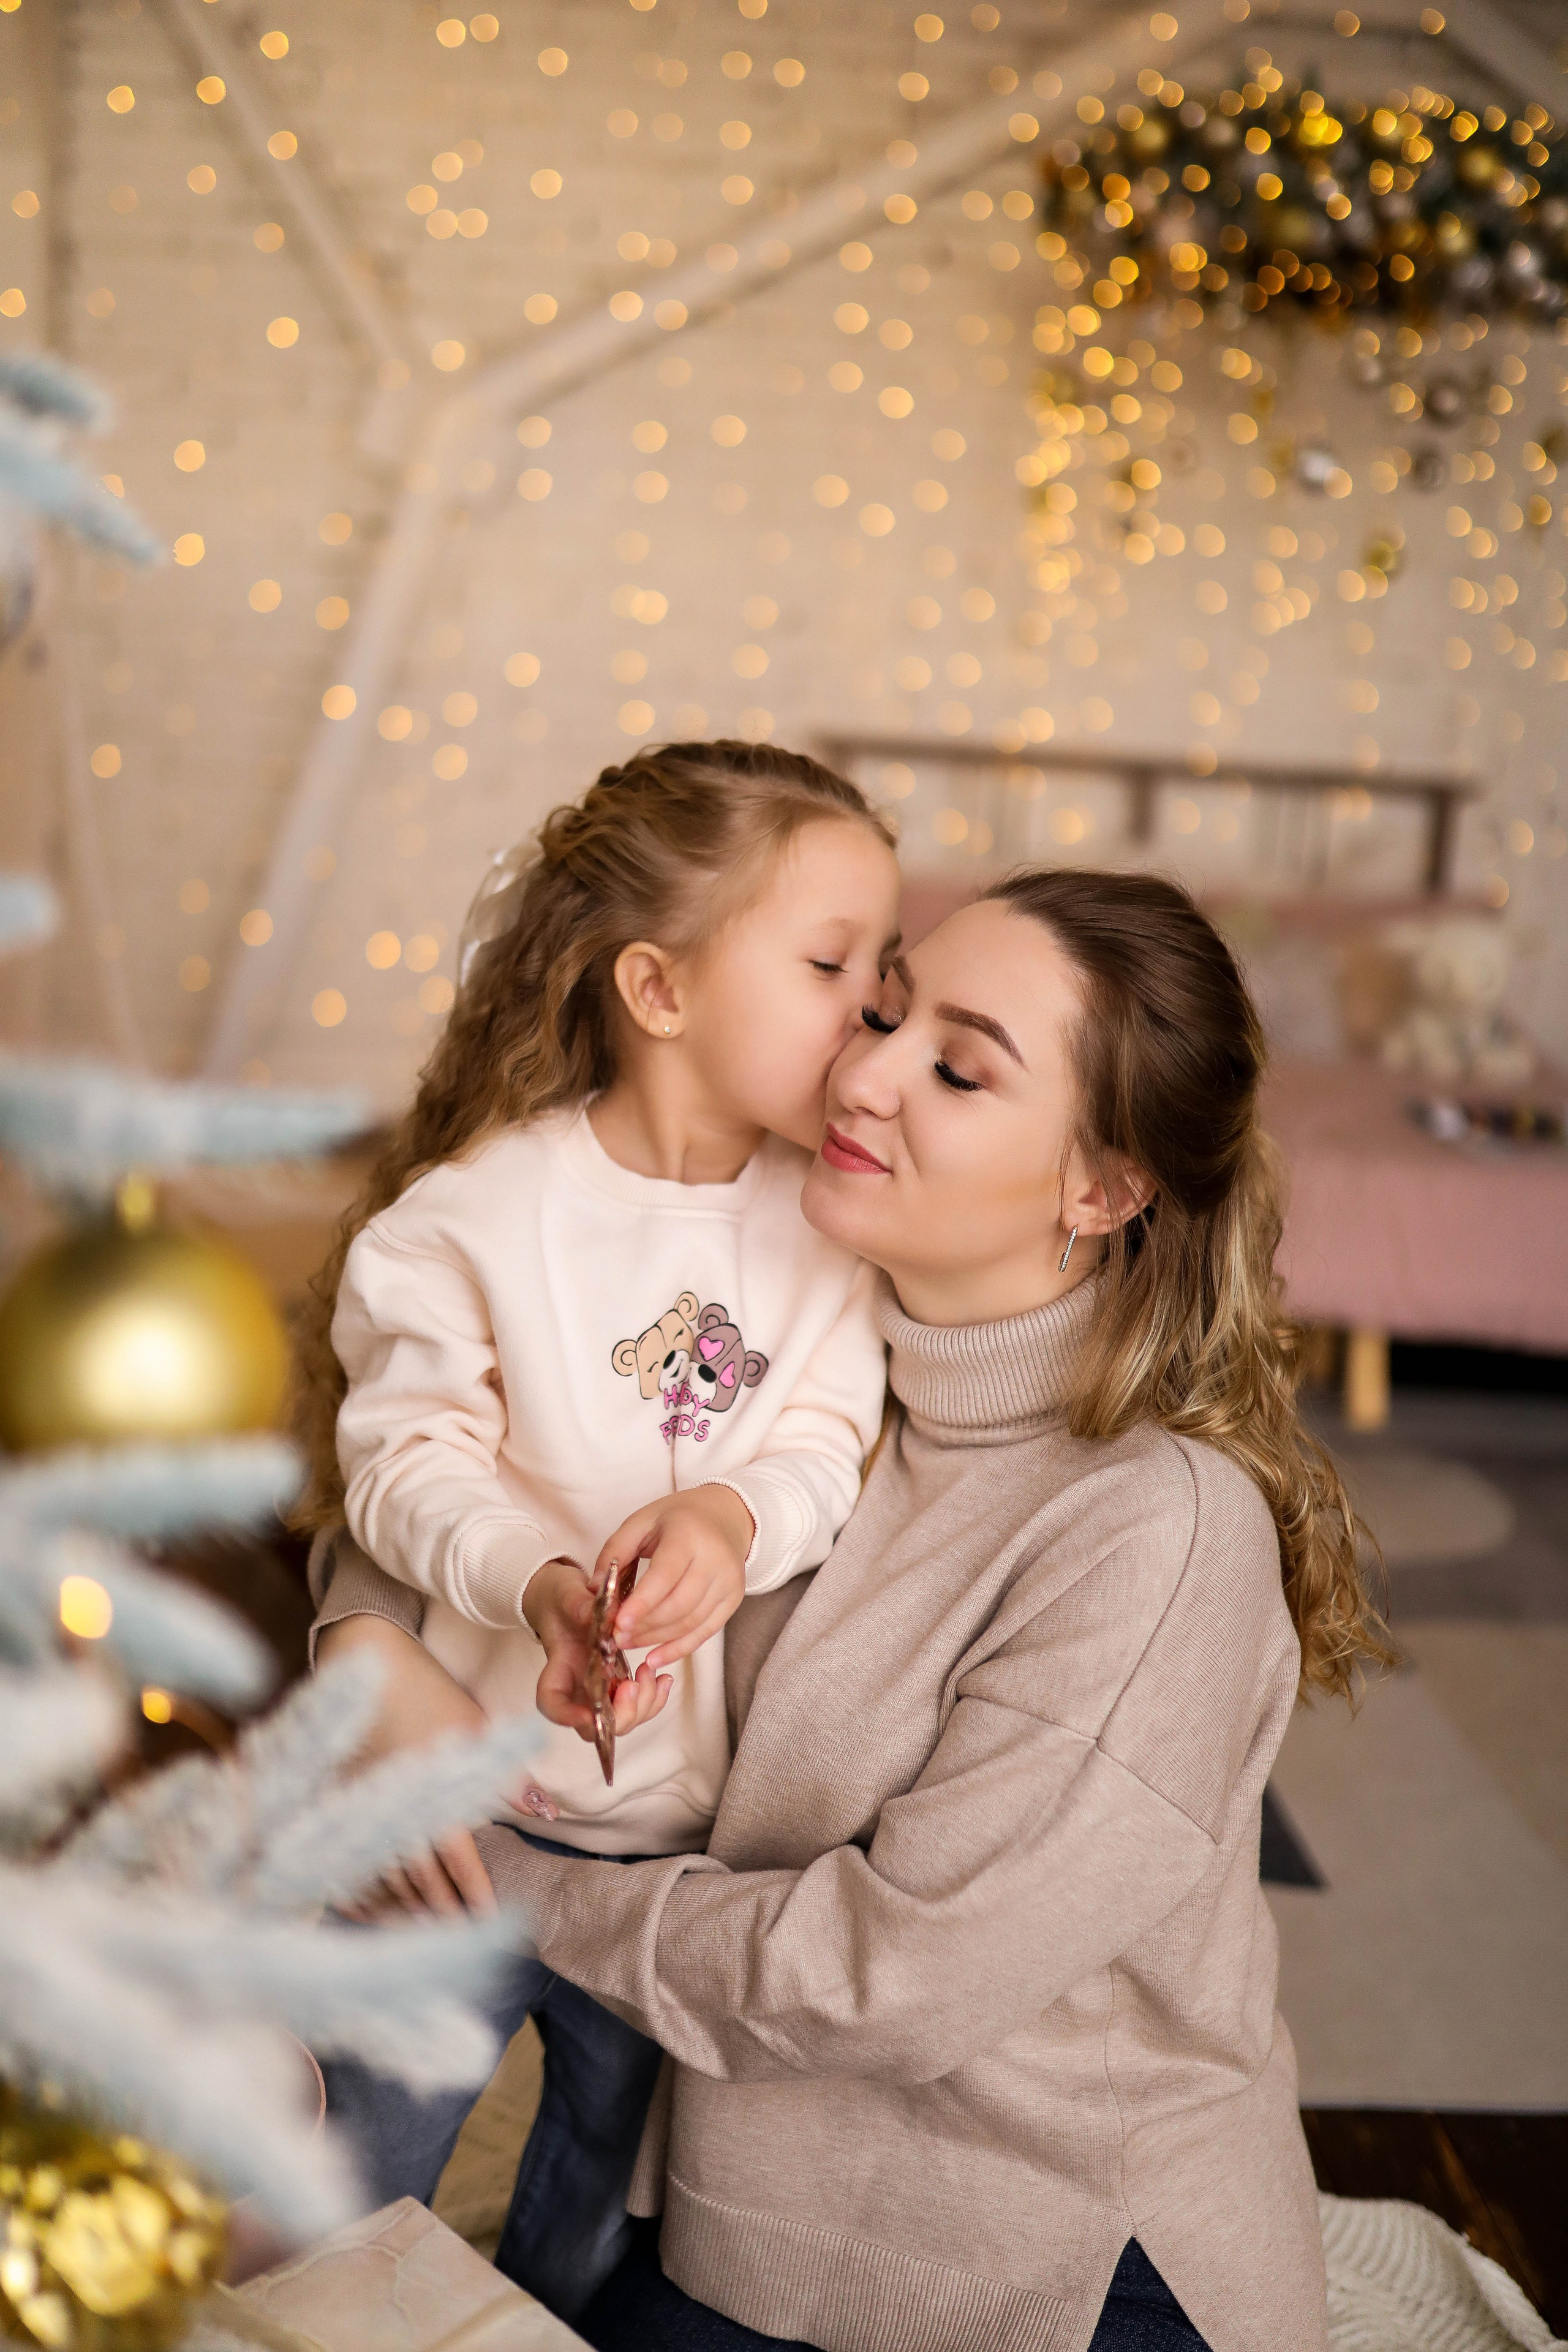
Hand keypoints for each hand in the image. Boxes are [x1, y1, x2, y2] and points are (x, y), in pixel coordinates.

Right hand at [316, 1616, 507, 1914]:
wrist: (370, 1663)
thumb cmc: (431, 1695)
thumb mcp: (476, 1732)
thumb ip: (508, 1780)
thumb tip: (549, 1813)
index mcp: (435, 1798)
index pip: (460, 1864)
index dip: (475, 1897)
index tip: (487, 1923)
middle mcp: (397, 1812)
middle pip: (421, 1880)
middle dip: (442, 1911)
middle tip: (458, 1937)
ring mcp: (361, 1810)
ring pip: (384, 1876)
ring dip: (404, 1906)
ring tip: (421, 1927)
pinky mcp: (338, 1803)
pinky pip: (346, 1860)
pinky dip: (359, 1889)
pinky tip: (367, 1909)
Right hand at [523, 1557, 671, 1745]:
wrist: (570, 1600)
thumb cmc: (562, 1600)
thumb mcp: (566, 1595)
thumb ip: (579, 1605)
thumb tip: (602, 1615)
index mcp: (557, 1670)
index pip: (553, 1704)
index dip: (569, 1717)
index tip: (591, 1713)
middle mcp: (577, 1691)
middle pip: (594, 1726)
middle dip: (620, 1714)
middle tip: (633, 1684)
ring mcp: (600, 1692)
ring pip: (621, 1721)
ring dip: (642, 1705)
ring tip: (651, 1671)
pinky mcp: (618, 1687)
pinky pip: (638, 1705)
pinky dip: (654, 1697)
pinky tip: (663, 1677)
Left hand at [595, 1485, 754, 1669]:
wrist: (725, 1517)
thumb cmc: (677, 1518)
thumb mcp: (641, 1521)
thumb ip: (614, 1551)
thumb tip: (594, 1590)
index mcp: (689, 1534)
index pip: (665, 1576)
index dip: (641, 1603)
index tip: (617, 1623)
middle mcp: (716, 1559)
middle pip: (678, 1605)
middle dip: (645, 1626)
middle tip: (616, 1637)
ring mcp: (729, 1582)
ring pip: (691, 1622)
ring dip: (657, 1639)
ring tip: (629, 1644)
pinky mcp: (733, 1599)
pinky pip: (706, 1632)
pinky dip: (680, 1648)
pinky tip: (656, 1657)